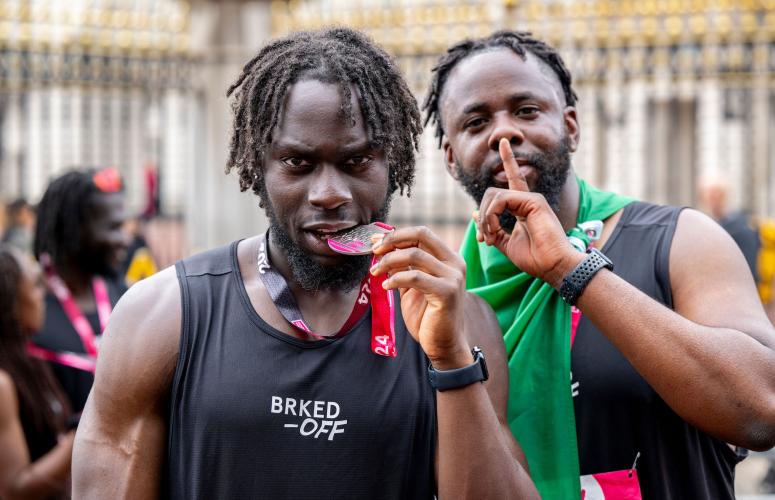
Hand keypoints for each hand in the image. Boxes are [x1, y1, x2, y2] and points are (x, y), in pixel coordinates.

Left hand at [371, 227, 471, 368]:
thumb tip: (382, 247)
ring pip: (415, 254)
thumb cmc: (428, 316)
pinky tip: (386, 286)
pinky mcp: (447, 292)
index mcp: (449, 259)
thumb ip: (402, 267)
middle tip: (374, 251)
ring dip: (389, 261)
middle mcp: (454, 264)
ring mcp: (453, 277)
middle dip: (393, 240)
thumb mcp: (412, 287)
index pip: (422, 234)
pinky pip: (415, 277)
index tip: (376, 242)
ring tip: (375, 272)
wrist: (444, 345)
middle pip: (421, 235)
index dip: (397, 234)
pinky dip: (396, 279)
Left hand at [476, 138, 582, 287]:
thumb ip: (491, 229)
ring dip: (485, 219)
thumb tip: (474, 214)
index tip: (503, 142)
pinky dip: (491, 216)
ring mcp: (531, 199)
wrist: (554, 267)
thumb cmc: (535, 259)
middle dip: (481, 215)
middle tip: (483, 238)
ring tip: (489, 238)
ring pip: (493, 196)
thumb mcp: (506, 244)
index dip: (509, 159)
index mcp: (523, 207)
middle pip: (491, 194)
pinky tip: (494, 230)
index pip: (513, 179)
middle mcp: (527, 199)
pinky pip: (501, 200)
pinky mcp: (533, 201)